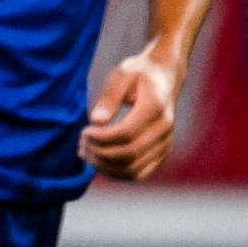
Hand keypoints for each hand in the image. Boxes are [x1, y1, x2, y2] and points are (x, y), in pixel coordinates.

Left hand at [81, 45, 182, 180]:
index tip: (84, 131)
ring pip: (133, 170)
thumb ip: (110, 97)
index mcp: (155, 107)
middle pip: (129, 154)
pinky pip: (139, 173)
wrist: (165, 77)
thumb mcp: (122, 74)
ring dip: (105, 166)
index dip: (101, 137)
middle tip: (81, 142)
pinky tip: (98, 160)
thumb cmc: (138, 73)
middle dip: (99, 152)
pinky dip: (116, 173)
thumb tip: (96, 121)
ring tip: (86, 152)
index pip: (126, 133)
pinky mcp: (162, 153)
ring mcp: (166, 144)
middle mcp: (164, 130)